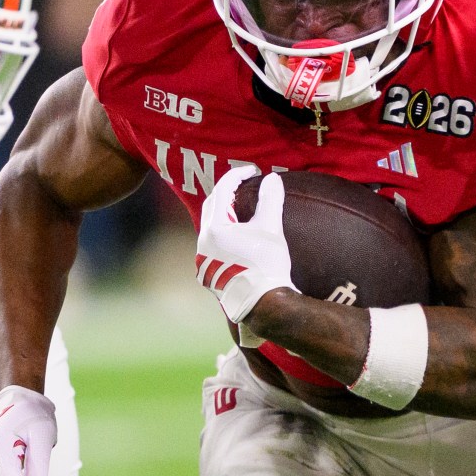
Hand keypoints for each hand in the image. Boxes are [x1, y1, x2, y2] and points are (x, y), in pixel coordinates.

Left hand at [195, 165, 294, 327]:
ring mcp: (202, 260)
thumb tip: (272, 178)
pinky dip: (221, 234)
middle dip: (226, 192)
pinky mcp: (207, 274)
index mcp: (215, 228)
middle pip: (211, 207)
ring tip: (240, 207)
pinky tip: (235, 235)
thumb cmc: (267, 266)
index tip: (253, 170)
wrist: (263, 304)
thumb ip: (270, 200)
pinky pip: (210, 245)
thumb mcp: (271, 229)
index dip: (237, 175)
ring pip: (209, 227)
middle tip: (243, 185)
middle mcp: (202, 243)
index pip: (222, 191)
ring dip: (222, 214)